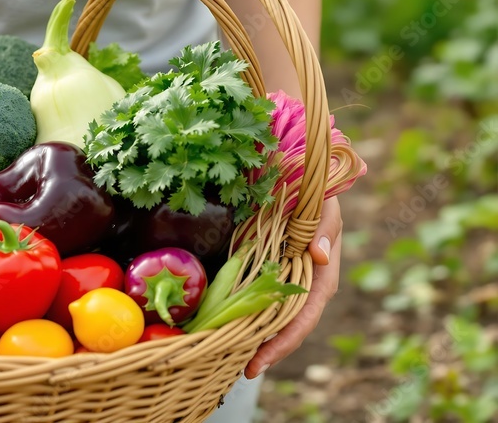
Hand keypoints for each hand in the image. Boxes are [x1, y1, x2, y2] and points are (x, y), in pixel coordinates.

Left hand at [245, 196, 341, 378]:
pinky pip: (254, 294)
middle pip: (287, 325)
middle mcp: (302, 283)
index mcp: (320, 275)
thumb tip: (320, 255)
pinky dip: (241, 311)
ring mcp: (283, 278)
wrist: (299, 179)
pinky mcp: (264, 269)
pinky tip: (223, 324)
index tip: (263, 359)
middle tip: (244, 369)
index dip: (286, 340)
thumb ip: (325, 228)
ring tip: (228, 356)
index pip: (305, 316)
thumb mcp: (325, 206)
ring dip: (252, 336)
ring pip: (269, 314)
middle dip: (268, 349)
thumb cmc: (316, 194)